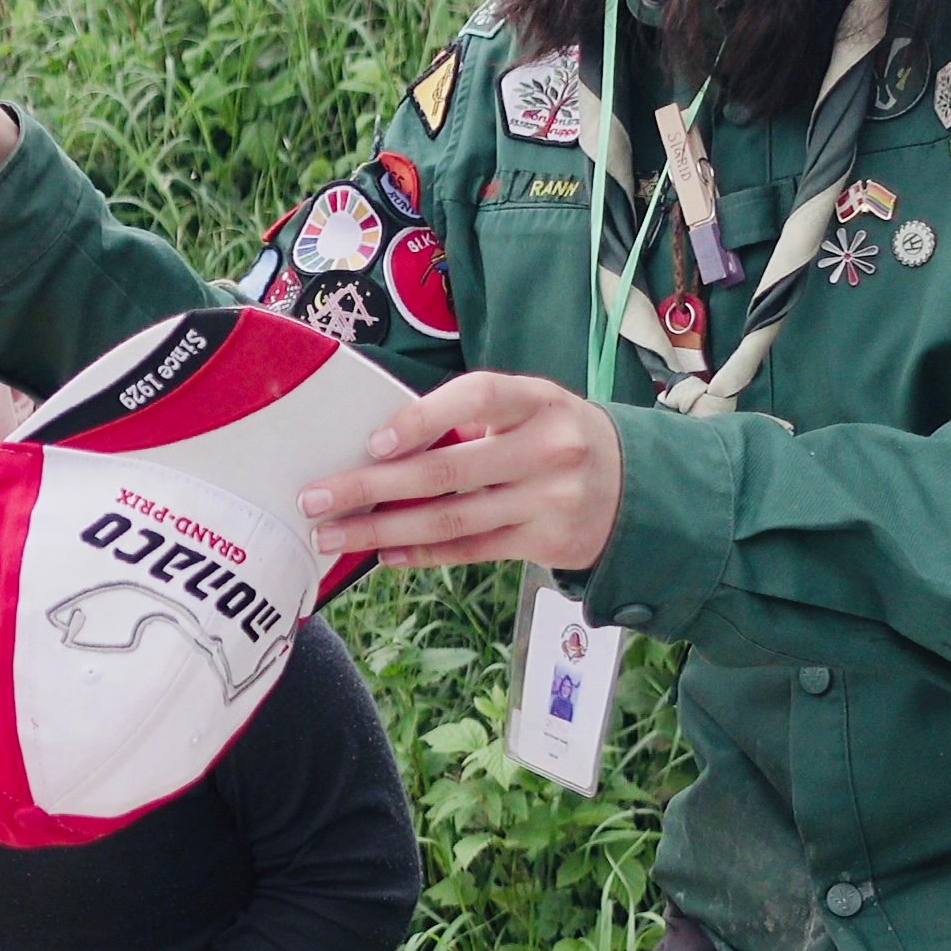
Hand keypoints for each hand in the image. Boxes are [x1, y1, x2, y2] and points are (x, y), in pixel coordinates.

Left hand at [295, 371, 622, 571]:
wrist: (637, 488)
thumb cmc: (555, 438)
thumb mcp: (531, 410)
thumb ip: (471, 420)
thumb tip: (379, 445)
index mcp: (539, 401)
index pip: (479, 397)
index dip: (423, 417)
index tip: (373, 442)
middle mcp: (549, 448)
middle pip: (448, 470)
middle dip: (371, 486)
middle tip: (314, 498)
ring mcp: (551, 500)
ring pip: (452, 519)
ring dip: (382, 529)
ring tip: (332, 535)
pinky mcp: (547, 542)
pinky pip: (471, 550)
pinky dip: (422, 553)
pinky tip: (382, 553)